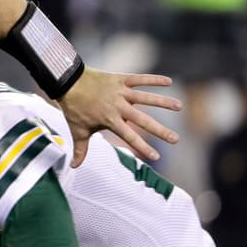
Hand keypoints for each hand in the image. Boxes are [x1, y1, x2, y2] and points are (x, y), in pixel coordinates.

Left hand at [57, 68, 179, 166]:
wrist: (67, 82)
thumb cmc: (74, 108)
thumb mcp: (77, 130)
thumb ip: (80, 149)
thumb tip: (74, 167)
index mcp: (110, 120)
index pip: (129, 137)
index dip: (143, 147)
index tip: (156, 157)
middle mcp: (118, 107)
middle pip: (143, 120)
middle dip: (160, 131)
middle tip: (176, 139)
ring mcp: (120, 92)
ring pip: (146, 97)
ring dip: (163, 102)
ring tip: (179, 106)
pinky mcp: (120, 79)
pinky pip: (139, 79)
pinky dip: (153, 79)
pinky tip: (169, 81)